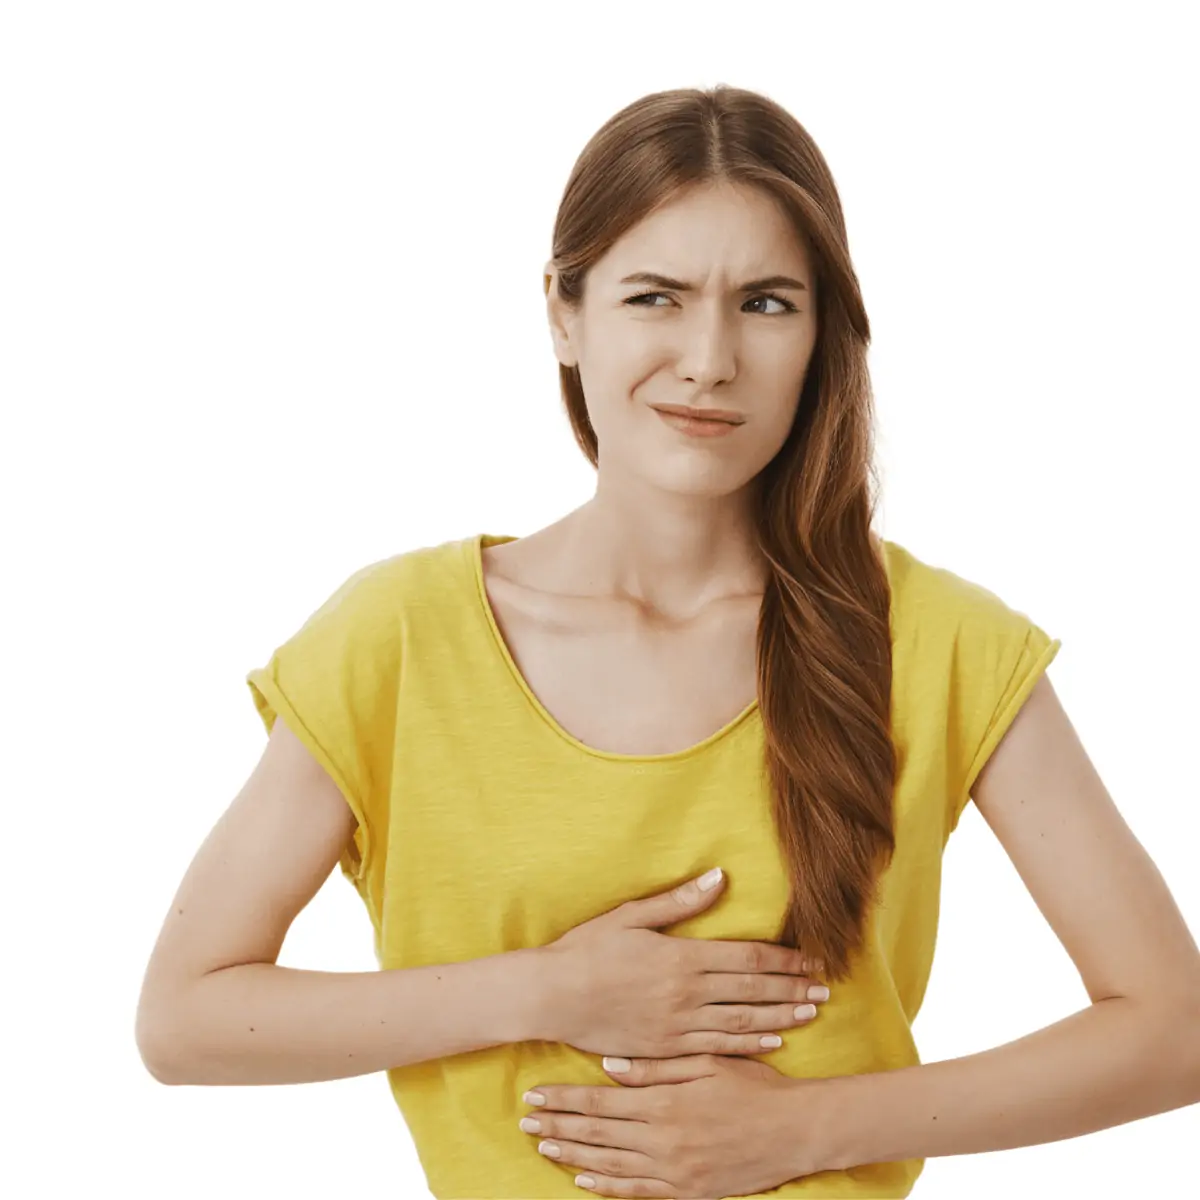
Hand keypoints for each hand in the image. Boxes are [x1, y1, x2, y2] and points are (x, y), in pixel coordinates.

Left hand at [519, 1052, 827, 1196]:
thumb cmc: (754, 1088)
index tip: (534, 1096)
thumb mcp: (706, 1063)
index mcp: (665, 1102)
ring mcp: (675, 1171)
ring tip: (544, 1147)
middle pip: (597, 1134)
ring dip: (573, 1155)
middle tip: (524, 1123)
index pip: (600, 1102)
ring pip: (610, 1165)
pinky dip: (608, 1186)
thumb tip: (610, 1066)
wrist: (797, 1131)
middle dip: (558, 1127)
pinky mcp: (688, 1192)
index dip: (564, 1101)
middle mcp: (663, 1140)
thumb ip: (656, 1068)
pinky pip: (638, 1192)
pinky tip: (585, 1179)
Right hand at [539, 868, 827, 1059]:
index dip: (784, 959)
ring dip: (780, 1018)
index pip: (747, 957)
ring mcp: (676, 1025)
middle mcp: (686, 993)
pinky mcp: (664, 1048)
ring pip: (742, 1023)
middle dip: (792, 990)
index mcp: (682, 956)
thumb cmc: (587, 949)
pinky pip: (716, 1048)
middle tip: (825, 991)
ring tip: (810, 1015)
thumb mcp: (631, 915)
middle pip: (753, 991)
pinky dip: (748, 1045)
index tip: (811, 960)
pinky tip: (770, 1043)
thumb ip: (679, 901)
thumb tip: (719, 878)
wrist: (551, 996)